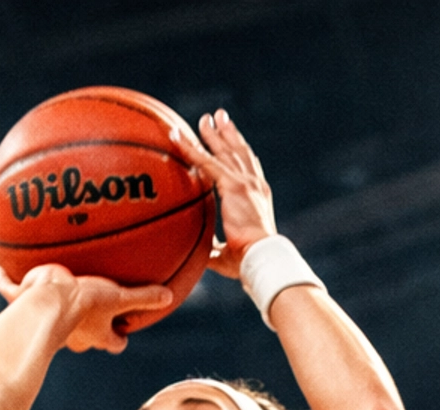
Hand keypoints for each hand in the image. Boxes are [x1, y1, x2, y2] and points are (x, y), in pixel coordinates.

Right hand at [0, 263, 171, 352]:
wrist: (48, 300)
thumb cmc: (84, 301)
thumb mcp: (117, 296)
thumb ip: (143, 298)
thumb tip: (170, 297)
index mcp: (96, 334)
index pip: (113, 342)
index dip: (119, 338)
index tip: (123, 332)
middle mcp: (74, 335)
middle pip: (85, 337)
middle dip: (88, 328)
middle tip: (90, 313)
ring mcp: (48, 324)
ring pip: (52, 321)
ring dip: (51, 312)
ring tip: (48, 294)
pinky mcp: (24, 306)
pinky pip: (12, 292)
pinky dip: (5, 283)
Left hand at [185, 110, 277, 277]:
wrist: (261, 257)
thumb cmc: (249, 262)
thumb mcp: (228, 253)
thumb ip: (213, 249)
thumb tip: (198, 254)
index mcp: (258, 196)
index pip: (248, 168)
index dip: (240, 153)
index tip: (233, 140)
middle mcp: (254, 184)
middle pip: (238, 152)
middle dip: (227, 134)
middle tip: (218, 117)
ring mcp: (244, 182)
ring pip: (224, 151)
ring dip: (213, 134)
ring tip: (206, 119)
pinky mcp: (233, 185)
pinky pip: (206, 162)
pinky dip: (190, 148)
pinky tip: (178, 137)